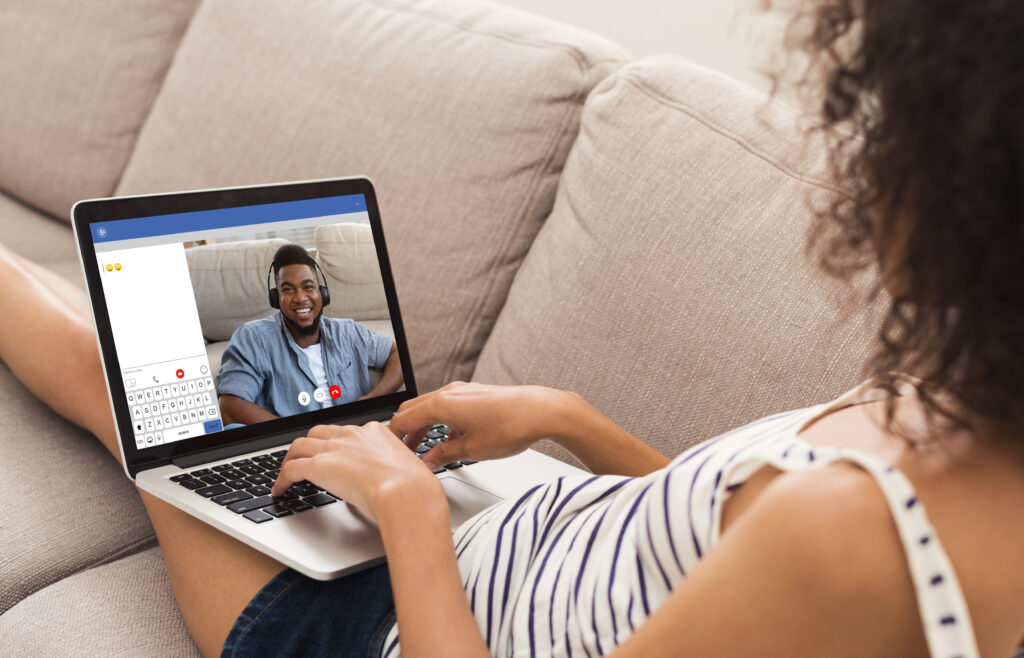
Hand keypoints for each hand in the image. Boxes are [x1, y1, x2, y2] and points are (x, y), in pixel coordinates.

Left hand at [271, 422, 440, 521]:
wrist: (407, 492)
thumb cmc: (413, 486)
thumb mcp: (404, 468)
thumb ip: (390, 468)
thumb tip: (386, 481)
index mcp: (374, 431)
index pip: (345, 432)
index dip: (334, 444)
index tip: (332, 454)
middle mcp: (352, 434)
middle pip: (318, 432)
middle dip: (309, 445)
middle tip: (304, 459)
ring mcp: (334, 448)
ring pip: (299, 446)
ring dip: (290, 458)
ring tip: (286, 472)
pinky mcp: (319, 465)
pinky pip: (291, 469)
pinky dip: (281, 479)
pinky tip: (279, 490)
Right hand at [389, 382, 571, 469]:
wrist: (540, 411)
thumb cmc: (510, 426)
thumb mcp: (471, 450)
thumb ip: (444, 455)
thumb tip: (428, 462)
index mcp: (441, 404)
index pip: (403, 419)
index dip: (392, 437)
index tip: (386, 451)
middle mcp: (448, 392)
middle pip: (413, 409)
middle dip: (404, 431)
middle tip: (399, 452)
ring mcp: (462, 391)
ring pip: (430, 408)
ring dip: (422, 426)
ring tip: (422, 450)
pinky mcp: (474, 394)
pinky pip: (447, 406)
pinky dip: (440, 421)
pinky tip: (450, 440)